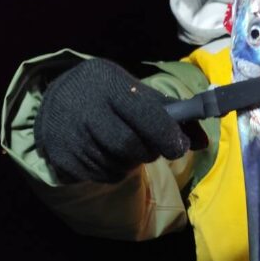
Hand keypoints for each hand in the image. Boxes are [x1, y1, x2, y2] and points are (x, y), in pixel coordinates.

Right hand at [34, 58, 205, 182]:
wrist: (57, 98)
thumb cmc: (106, 94)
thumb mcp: (134, 91)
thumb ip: (170, 113)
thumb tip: (202, 142)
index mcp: (109, 85)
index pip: (144, 114)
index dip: (166, 134)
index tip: (178, 147)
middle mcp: (86, 109)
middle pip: (129, 146)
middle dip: (148, 152)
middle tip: (149, 148)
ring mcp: (71, 135)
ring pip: (117, 165)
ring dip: (131, 163)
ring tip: (124, 147)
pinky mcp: (62, 158)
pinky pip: (101, 176)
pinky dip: (113, 171)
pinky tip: (107, 154)